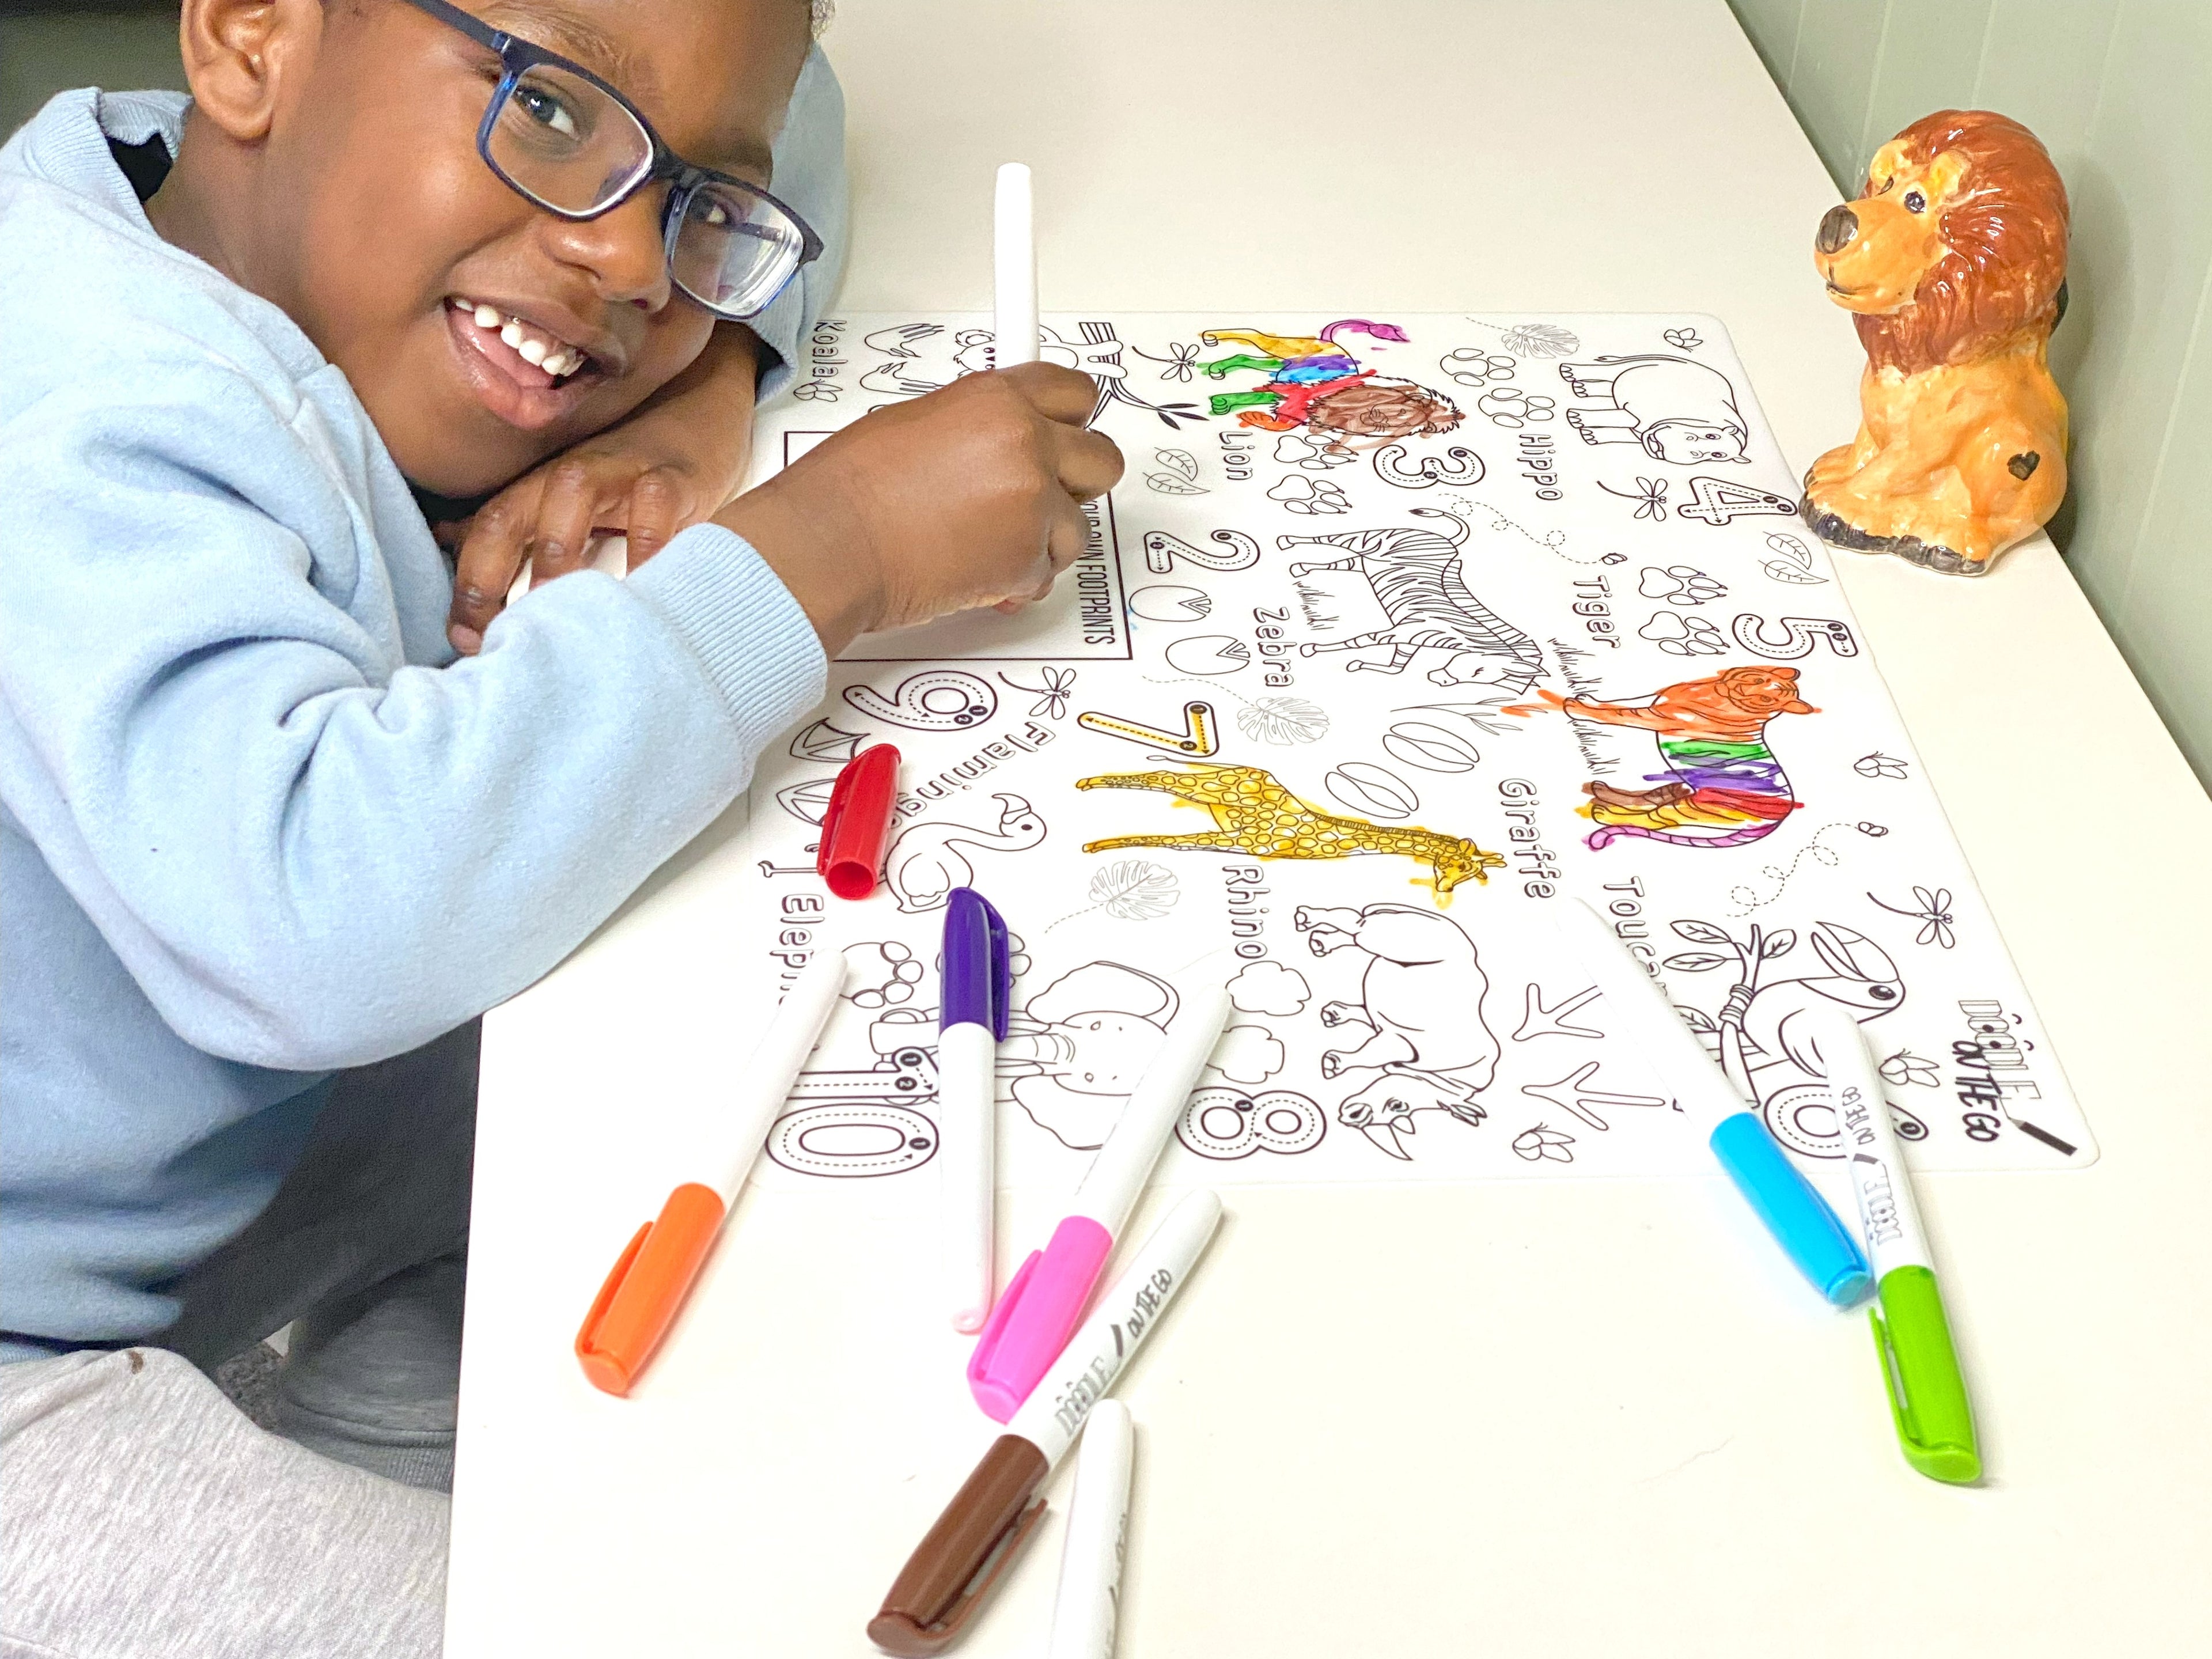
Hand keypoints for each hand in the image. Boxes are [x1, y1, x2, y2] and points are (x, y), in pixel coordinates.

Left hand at [445, 327, 762, 653]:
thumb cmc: (626, 478)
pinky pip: (653, 510)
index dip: (468, 583)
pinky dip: (644, 547)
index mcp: (537, 490)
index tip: (464, 639)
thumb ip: (513, 524)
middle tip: (494, 633)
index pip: (486, 533)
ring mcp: (619, 472)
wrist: (700, 422)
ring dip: (556, 548)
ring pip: (571, 492)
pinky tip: (639, 589)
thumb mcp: (566, 500)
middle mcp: (567, 476)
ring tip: (554, 605)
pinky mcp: (672, 479)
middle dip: (490, 571)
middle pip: (511, 513)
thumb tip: (442, 541)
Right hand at [716, 364, 1123, 655]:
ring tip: (989, 543)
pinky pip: (1047, 572)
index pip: (1075, 393)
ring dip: (1043, 540)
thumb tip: (997, 439)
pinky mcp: (1027, 558)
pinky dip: (1018, 580)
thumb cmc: (850, 491)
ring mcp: (1031, 502)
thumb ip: (975, 425)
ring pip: (1078, 526)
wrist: (831, 546)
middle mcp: (1024, 444)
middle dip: (1074, 484)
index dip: (1073, 421)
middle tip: (1038, 497)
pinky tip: (977, 572)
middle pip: (1101, 459)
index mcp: (997, 400)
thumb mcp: (914, 422)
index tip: (1069, 433)